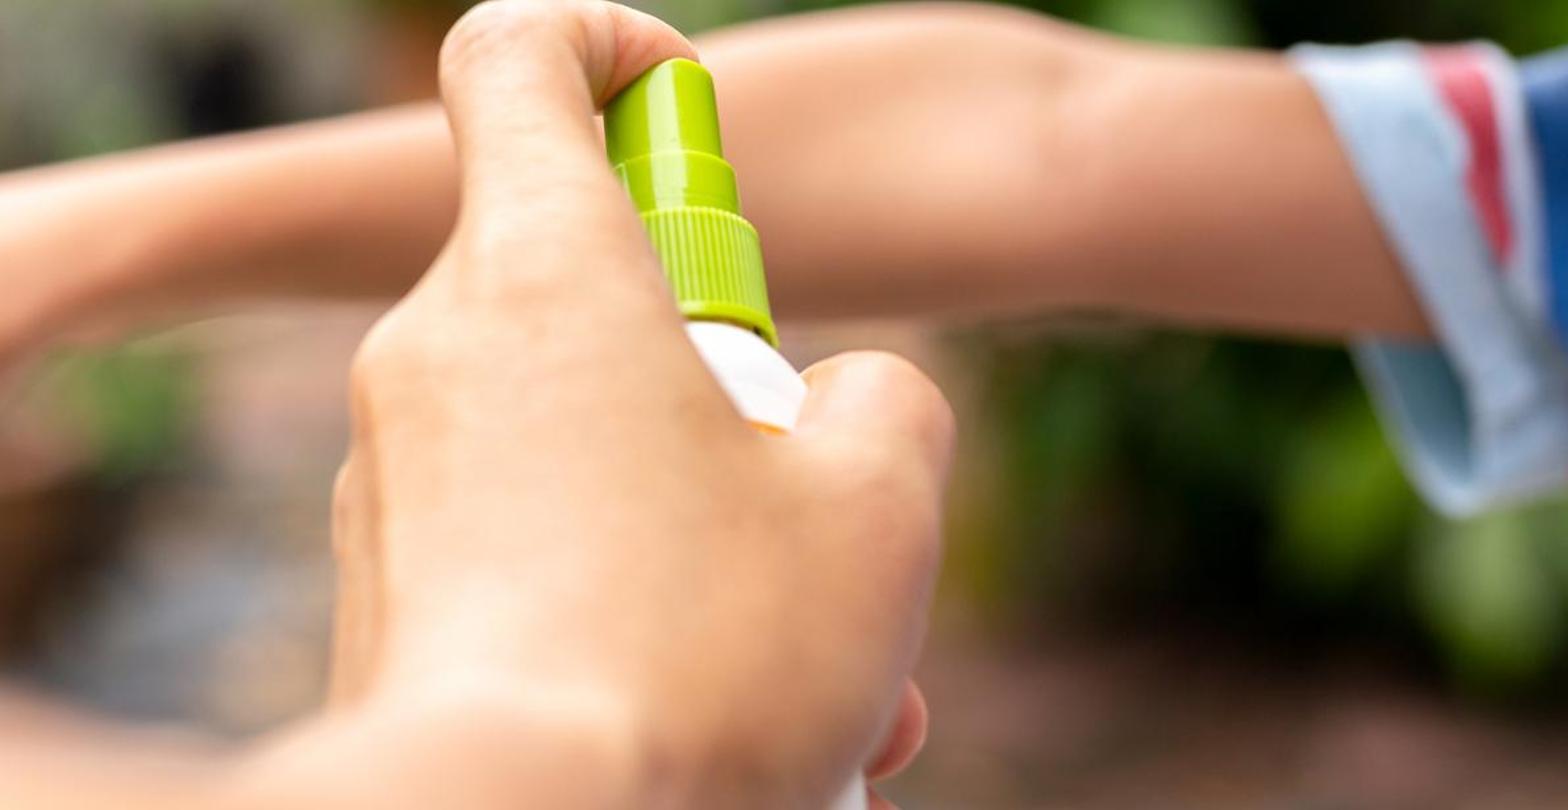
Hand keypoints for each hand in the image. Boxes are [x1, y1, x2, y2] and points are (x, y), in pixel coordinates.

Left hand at [325, 2, 950, 805]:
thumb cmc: (706, 654)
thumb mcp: (878, 502)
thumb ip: (883, 400)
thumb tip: (846, 405)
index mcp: (547, 272)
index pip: (520, 58)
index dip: (613, 50)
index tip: (689, 115)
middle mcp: (440, 353)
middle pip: (605, 292)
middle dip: (737, 392)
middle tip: (818, 514)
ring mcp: (396, 480)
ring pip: (594, 450)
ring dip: (718, 531)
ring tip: (829, 678)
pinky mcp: (390, 595)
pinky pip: (542, 551)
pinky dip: (646, 606)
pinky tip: (737, 717)